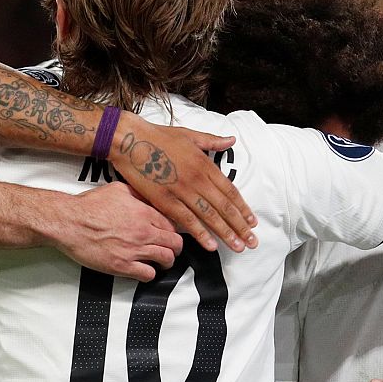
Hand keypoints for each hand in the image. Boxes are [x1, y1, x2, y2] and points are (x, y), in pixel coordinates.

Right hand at [44, 181, 183, 282]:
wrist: (69, 222)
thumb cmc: (87, 207)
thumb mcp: (117, 189)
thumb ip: (137, 193)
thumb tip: (147, 196)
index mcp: (143, 213)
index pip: (172, 225)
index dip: (174, 231)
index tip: (171, 234)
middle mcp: (142, 231)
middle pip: (175, 243)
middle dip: (175, 247)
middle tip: (172, 249)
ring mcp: (134, 250)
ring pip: (165, 259)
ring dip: (166, 262)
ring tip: (162, 262)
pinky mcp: (122, 266)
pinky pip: (147, 274)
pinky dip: (150, 274)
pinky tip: (145, 270)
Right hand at [109, 113, 257, 253]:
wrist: (130, 140)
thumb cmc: (158, 136)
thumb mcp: (190, 134)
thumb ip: (212, 141)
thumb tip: (231, 140)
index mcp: (205, 163)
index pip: (230, 191)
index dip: (243, 208)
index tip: (252, 221)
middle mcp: (198, 178)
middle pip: (225, 207)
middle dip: (240, 226)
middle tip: (252, 241)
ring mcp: (182, 190)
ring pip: (210, 216)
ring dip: (226, 233)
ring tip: (238, 247)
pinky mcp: (165, 200)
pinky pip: (186, 220)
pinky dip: (200, 233)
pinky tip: (211, 245)